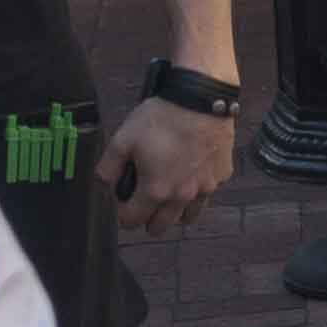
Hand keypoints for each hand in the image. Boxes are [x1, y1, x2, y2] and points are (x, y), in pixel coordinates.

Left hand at [109, 93, 234, 232]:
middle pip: (160, 227)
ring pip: (188, 217)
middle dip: (147, 219)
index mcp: (155, 191)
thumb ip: (108, 169)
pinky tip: (192, 169)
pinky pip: (207, 192)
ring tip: (169, 192)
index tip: (123, 201)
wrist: (200, 99)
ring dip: (175, 211)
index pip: (132, 222)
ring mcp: (205, 188)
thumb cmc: (160, 119)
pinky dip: (197, 189)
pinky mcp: (221, 175)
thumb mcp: (122, 140)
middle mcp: (182, 197)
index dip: (122, 213)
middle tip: (144, 200)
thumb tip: (104, 187)